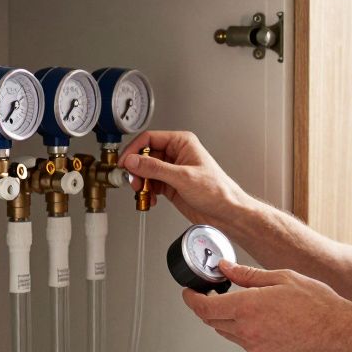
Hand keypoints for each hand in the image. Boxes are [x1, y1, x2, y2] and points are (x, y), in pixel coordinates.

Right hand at [119, 130, 252, 226]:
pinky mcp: (171, 185)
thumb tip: (134, 161)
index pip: (150, 139)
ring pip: (146, 172)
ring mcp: (173, 170)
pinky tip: (149, 199)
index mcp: (182, 143)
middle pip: (145, 156)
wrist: (227, 212)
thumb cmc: (217, 191)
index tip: (125, 163)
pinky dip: (146, 192)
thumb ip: (155, 168)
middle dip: (137, 169)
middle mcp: (177, 154)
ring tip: (141, 191)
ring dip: (140, 182)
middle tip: (133, 180)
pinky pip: (151, 185)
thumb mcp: (183, 177)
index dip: (134, 150)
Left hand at [181, 260, 351, 351]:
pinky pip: (243, 342)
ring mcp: (255, 348)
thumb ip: (247, 275)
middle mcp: (247, 331)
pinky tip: (261, 319)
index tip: (189, 292)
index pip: (204, 307)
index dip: (191, 298)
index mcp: (248, 308)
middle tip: (213, 293)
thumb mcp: (282, 278)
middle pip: (211, 321)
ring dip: (226, 319)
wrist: (339, 332)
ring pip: (227, 333)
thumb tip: (225, 269)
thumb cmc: (317, 304)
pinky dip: (243, 330)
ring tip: (243, 303)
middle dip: (207, 307)